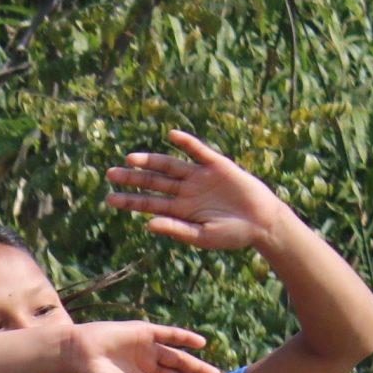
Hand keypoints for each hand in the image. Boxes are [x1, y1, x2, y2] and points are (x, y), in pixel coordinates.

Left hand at [106, 130, 293, 254]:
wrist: (263, 222)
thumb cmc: (233, 235)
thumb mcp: (203, 236)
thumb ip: (176, 229)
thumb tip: (148, 225)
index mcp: (180, 210)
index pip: (149, 204)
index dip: (130, 200)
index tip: (109, 198)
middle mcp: (186, 192)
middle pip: (154, 182)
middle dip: (132, 178)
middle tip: (109, 174)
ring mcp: (200, 177)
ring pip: (170, 166)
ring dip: (150, 161)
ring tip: (130, 158)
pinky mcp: (218, 165)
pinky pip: (199, 151)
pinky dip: (186, 143)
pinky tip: (172, 136)